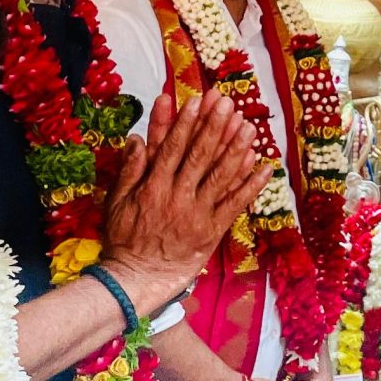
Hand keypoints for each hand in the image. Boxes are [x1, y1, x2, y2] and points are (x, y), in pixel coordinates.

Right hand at [102, 91, 267, 309]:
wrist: (136, 278)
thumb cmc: (123, 240)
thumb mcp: (116, 203)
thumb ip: (129, 171)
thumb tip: (136, 139)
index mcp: (153, 188)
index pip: (172, 149)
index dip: (185, 123)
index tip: (196, 101)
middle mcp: (177, 197)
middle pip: (200, 156)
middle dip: (214, 127)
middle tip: (227, 103)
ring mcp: (197, 214)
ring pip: (221, 176)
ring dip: (236, 150)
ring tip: (249, 127)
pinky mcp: (212, 231)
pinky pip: (234, 205)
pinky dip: (250, 186)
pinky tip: (264, 167)